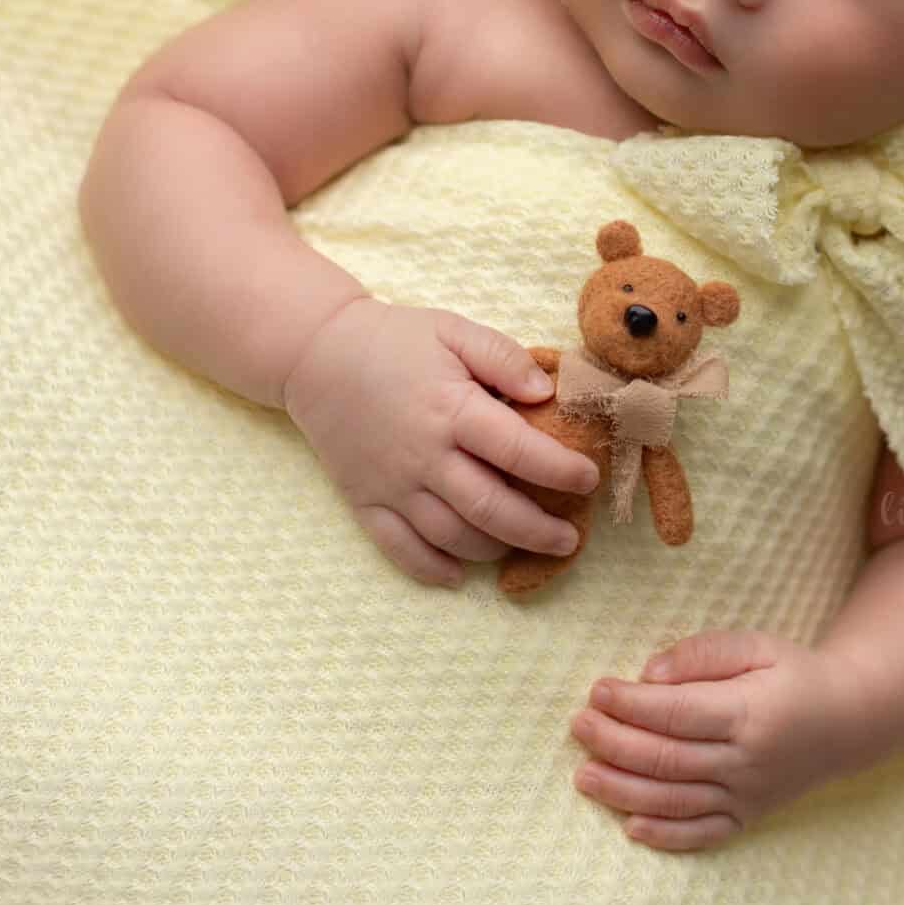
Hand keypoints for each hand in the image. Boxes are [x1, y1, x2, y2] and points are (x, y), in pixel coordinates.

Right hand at [282, 295, 600, 587]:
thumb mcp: (453, 330)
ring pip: (452, 536)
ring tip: (524, 546)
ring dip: (495, 549)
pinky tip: (459, 573)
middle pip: (490, 508)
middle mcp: (424, 454)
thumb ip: (503, 357)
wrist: (315, 355)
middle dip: (538, 530)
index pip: (518, 450)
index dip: (560, 470)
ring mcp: (392, 484)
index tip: (588, 480)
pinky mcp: (364, 501)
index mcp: (452, 409)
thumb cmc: (394, 340)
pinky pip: (400, 549)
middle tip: (570, 539)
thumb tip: (546, 392)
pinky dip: (432, 569)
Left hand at [568, 629, 871, 851]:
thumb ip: (704, 654)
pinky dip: (666, 836)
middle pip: (668, 758)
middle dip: (615, 743)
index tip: (597, 690)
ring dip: (623, 791)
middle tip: (578, 725)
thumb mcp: (758, 646)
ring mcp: (748, 795)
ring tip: (583, 776)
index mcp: (750, 712)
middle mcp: (748, 761)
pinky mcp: (748, 817)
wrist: (849, 722)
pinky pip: (702, 834)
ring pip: (676, 800)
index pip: (677, 713)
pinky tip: (630, 826)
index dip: (632, 704)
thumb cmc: (794, 675)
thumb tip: (650, 674)